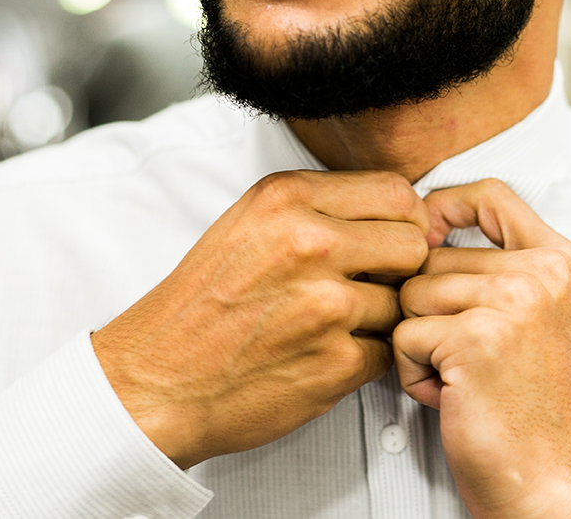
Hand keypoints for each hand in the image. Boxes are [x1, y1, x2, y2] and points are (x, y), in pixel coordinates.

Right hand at [91, 170, 429, 468]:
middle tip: (368, 285)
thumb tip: (400, 212)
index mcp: (287, 199)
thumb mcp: (249, 223)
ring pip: (402, 301)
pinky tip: (322, 355)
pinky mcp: (335, 361)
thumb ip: (319, 208)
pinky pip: (387, 351)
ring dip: (378, 318)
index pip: (396, 192)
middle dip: (399, 268)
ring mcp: (326, 305)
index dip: (403, 220)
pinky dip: (363, 359)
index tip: (390, 240)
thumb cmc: (202, 304)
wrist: (158, 379)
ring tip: (332, 326)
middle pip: (413, 245)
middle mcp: (309, 243)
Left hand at [394, 179, 570, 518]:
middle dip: (428, 306)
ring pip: (411, 293)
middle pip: (432, 254)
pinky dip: (413, 372)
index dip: (444, 208)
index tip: (425, 233)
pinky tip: (450, 395)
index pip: (491, 194)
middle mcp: (544, 273)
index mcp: (563, 261)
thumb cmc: (536, 409)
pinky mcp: (476, 337)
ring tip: (459, 375)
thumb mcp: (537, 318)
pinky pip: (404, 334)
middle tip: (463, 354)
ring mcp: (513, 301)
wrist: (549, 480)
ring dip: (419, 341)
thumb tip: (423, 233)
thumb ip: (498, 268)